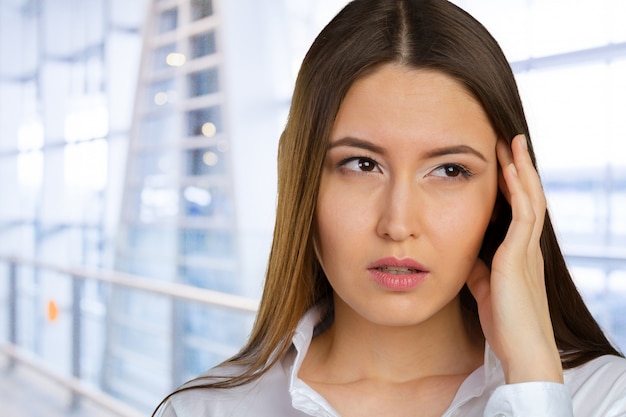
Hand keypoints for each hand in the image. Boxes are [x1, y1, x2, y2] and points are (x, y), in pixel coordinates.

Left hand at [466, 135, 562, 383]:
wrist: (522, 353)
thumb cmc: (505, 325)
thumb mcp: (485, 289)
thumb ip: (477, 269)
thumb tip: (464, 256)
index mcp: (521, 254)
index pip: (520, 209)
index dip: (514, 184)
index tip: (502, 162)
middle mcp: (529, 247)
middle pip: (529, 196)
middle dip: (520, 168)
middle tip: (511, 140)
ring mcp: (527, 251)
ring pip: (530, 198)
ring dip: (521, 169)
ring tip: (513, 142)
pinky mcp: (520, 258)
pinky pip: (523, 215)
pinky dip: (518, 191)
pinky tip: (508, 170)